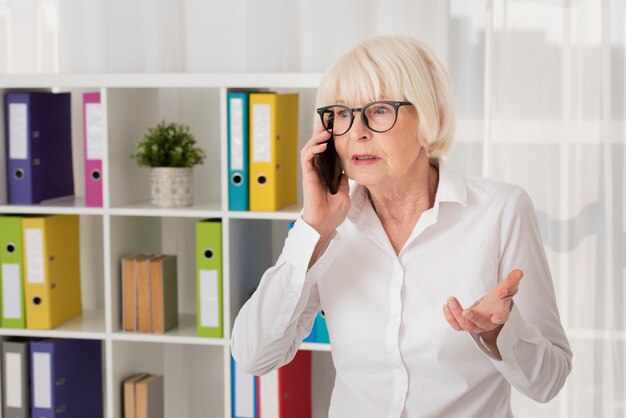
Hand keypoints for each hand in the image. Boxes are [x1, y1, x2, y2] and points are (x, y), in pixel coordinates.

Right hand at [300, 120, 349, 238]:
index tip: (337, 128)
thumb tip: (346, 168)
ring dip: (317, 138)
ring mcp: (311, 173)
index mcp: (326, 173)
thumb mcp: (344, 192)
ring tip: (326, 131)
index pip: (327, 152)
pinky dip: (313, 149)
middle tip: (329, 122)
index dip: (330, 139)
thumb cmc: (333, 212)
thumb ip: (343, 179)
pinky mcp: (307, 176)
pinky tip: (321, 145)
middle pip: (317, 147)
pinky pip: (307, 158)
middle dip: (322, 133)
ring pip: (310, 149)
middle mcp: (317, 171)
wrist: (325, 224)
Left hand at [443, 269, 523, 339]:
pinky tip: (445, 305)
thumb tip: (518, 272)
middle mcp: (487, 322)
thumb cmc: (499, 300)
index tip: (497, 318)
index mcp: (499, 314)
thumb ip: (511, 281)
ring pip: (465, 326)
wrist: (491, 309)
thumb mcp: (505, 289)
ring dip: (456, 314)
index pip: (501, 317)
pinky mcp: (465, 323)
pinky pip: (456, 325)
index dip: (499, 317)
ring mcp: (475, 324)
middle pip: (480, 324)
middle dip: (472, 318)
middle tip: (465, 311)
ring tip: (450, 300)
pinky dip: (449, 317)